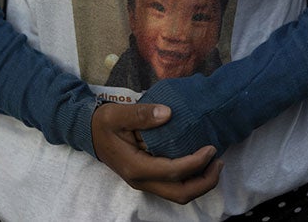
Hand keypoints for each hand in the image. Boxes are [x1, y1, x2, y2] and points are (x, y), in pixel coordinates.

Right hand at [91, 103, 222, 203]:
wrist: (88, 133)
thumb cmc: (103, 123)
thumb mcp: (117, 114)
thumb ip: (141, 114)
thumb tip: (168, 113)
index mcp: (135, 167)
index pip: (173, 172)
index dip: (196, 163)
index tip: (211, 148)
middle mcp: (141, 180)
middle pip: (181, 193)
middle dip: (205, 181)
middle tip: (219, 160)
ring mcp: (144, 182)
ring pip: (178, 194)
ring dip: (200, 182)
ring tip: (215, 162)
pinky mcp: (148, 178)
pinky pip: (174, 186)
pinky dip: (191, 178)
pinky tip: (199, 160)